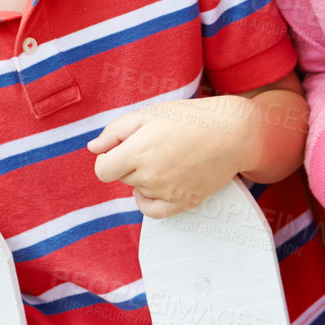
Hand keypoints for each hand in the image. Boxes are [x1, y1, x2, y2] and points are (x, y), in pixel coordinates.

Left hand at [87, 87, 303, 219]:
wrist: (232, 133)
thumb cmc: (190, 118)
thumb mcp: (148, 114)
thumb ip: (115, 131)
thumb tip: (93, 148)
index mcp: (138, 152)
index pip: (102, 170)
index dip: (108, 158)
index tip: (120, 148)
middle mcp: (150, 176)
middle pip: (122, 177)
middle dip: (130, 162)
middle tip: (153, 144)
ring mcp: (166, 193)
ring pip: (138, 189)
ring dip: (144, 176)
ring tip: (166, 156)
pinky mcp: (182, 204)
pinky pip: (152, 210)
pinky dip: (149, 199)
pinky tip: (158, 183)